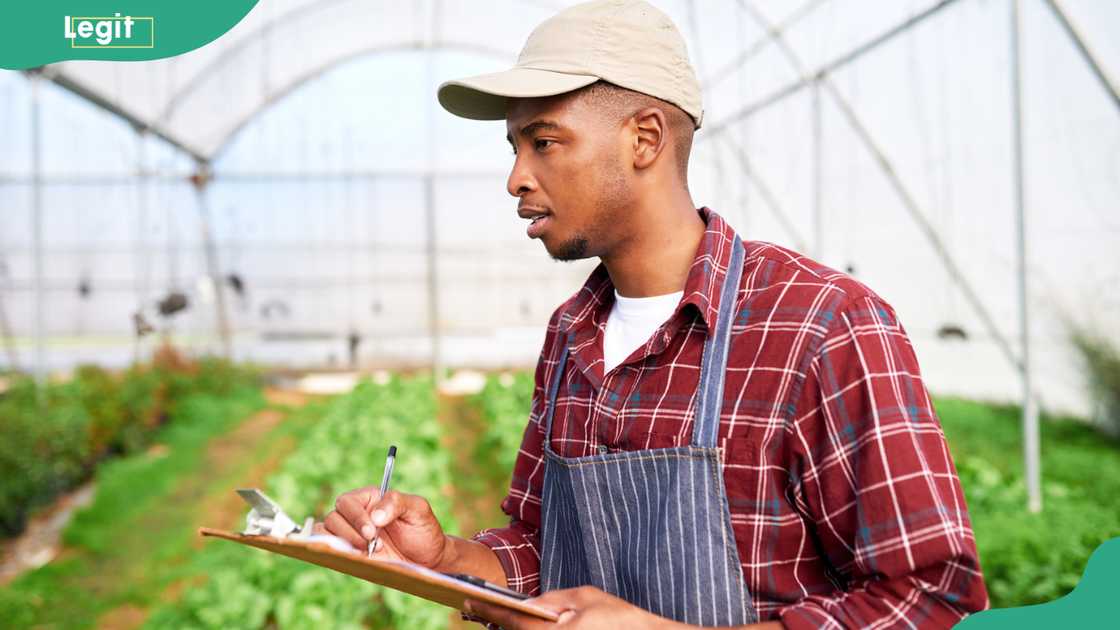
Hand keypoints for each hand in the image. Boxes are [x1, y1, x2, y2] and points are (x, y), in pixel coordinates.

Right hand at [316, 487, 449, 568]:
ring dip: (343, 543)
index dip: (356, 517)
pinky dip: (333, 552)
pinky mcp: (349, 552)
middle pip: (333, 517)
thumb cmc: (423, 529)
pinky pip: (328, 549)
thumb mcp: (418, 509)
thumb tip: (375, 515)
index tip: (371, 532)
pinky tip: (356, 558)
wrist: (427, 558)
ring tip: (368, 552)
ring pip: (325, 532)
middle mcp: (355, 514)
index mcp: (370, 498)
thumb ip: (397, 503)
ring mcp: (350, 534)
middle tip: (374, 544)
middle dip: (350, 533)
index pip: (347, 502)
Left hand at [465, 586, 675, 628]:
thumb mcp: (584, 597)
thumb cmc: (617, 618)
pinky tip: (520, 624)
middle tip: (474, 606)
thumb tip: (528, 603)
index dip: (486, 608)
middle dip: (496, 621)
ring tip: (497, 617)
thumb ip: (553, 599)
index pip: (510, 619)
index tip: (467, 598)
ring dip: (513, 629)